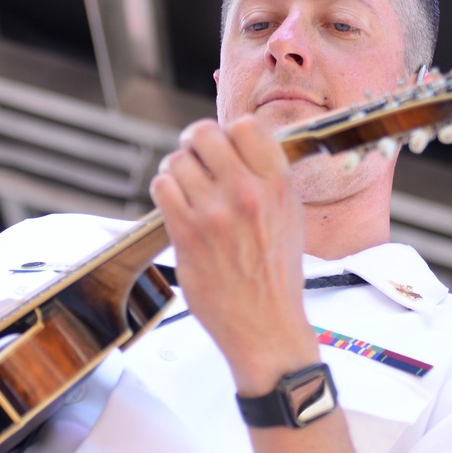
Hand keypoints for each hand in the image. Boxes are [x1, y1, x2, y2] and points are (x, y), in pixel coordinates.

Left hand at [150, 116, 318, 393]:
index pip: (246, 126)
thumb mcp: (290, 216)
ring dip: (176, 171)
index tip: (222, 146)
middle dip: (194, 144)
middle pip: (204, 134)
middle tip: (194, 159)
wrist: (266, 326)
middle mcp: (248, 193)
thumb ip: (267, 177)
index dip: (227, 132)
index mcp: (278, 185)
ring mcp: (215, 213)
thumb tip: (240, 144)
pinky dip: (164, 191)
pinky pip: (162, 188)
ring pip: (177, 161)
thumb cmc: (276, 275)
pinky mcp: (187, 233)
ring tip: (185, 190)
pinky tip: (176, 206)